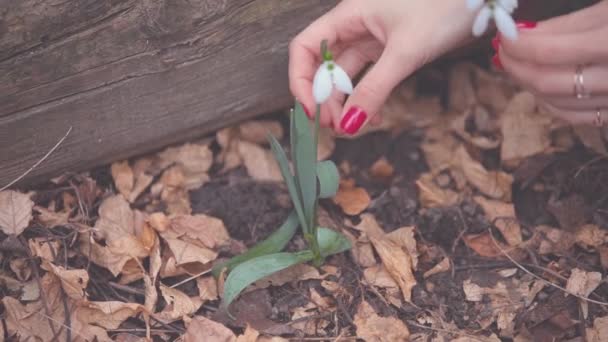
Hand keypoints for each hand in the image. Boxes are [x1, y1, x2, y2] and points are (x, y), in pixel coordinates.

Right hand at [289, 0, 476, 133]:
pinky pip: (366, 77)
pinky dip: (366, 97)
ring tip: (353, 127)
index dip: (301, 80)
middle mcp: (354, 26)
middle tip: (336, 127)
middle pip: (323, 66)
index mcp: (349, 16)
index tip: (311, 110)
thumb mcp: (405, 52)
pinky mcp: (387, 49)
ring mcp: (370, 38)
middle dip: (325, 99)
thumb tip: (350, 124)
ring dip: (345, 103)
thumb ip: (375, 89)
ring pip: (345, 76)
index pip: (305, 48)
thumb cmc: (443, 8)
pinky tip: (373, 115)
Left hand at [497, 1, 607, 124]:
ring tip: (518, 66)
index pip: (549, 51)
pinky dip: (552, 103)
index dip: (518, 45)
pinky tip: (542, 86)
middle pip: (549, 82)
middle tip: (503, 53)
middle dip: (517, 68)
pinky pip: (579, 117)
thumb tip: (525, 34)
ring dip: (530, 85)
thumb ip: (572, 23)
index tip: (503, 36)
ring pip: (560, 104)